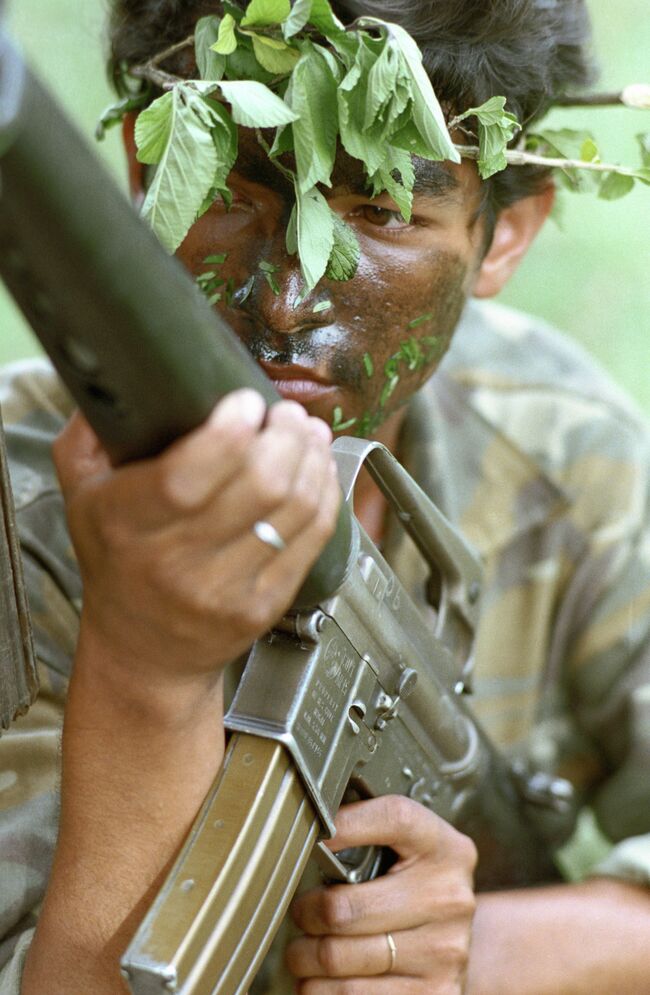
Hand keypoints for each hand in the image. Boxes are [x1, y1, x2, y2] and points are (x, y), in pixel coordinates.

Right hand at [53, 389, 339, 696]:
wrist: (142, 653)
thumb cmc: (117, 564)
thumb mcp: (81, 497)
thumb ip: (90, 437)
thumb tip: (113, 375)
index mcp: (128, 525)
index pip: (187, 478)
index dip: (228, 434)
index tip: (245, 401)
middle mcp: (176, 561)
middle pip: (258, 486)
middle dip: (285, 435)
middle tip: (285, 412)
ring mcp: (226, 588)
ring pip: (293, 507)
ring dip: (311, 457)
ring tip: (307, 432)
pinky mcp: (266, 604)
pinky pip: (312, 537)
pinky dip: (325, 493)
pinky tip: (319, 469)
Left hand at [287, 796, 476, 993]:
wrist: (454, 947)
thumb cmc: (413, 891)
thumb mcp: (409, 853)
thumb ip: (370, 837)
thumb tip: (307, 825)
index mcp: (444, 848)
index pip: (396, 819)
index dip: (349, 824)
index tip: (315, 831)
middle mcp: (449, 898)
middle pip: (344, 906)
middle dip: (306, 912)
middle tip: (300, 911)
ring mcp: (444, 951)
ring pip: (337, 957)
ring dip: (305, 956)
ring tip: (304, 949)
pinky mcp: (434, 994)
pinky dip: (319, 989)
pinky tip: (323, 978)